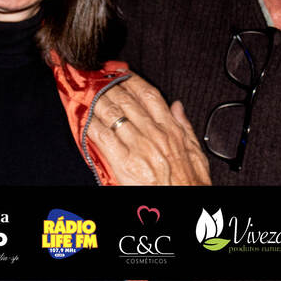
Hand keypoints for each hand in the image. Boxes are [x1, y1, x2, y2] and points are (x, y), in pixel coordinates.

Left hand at [86, 73, 210, 185]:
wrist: (184, 209)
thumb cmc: (189, 185)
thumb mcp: (196, 153)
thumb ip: (185, 127)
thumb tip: (177, 106)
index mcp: (171, 130)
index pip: (148, 95)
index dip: (131, 80)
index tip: (119, 71)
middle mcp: (154, 135)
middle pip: (126, 101)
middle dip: (108, 86)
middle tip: (95, 76)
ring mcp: (138, 148)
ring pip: (112, 114)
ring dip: (96, 100)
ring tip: (86, 90)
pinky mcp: (124, 164)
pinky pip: (103, 137)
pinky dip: (91, 124)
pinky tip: (84, 117)